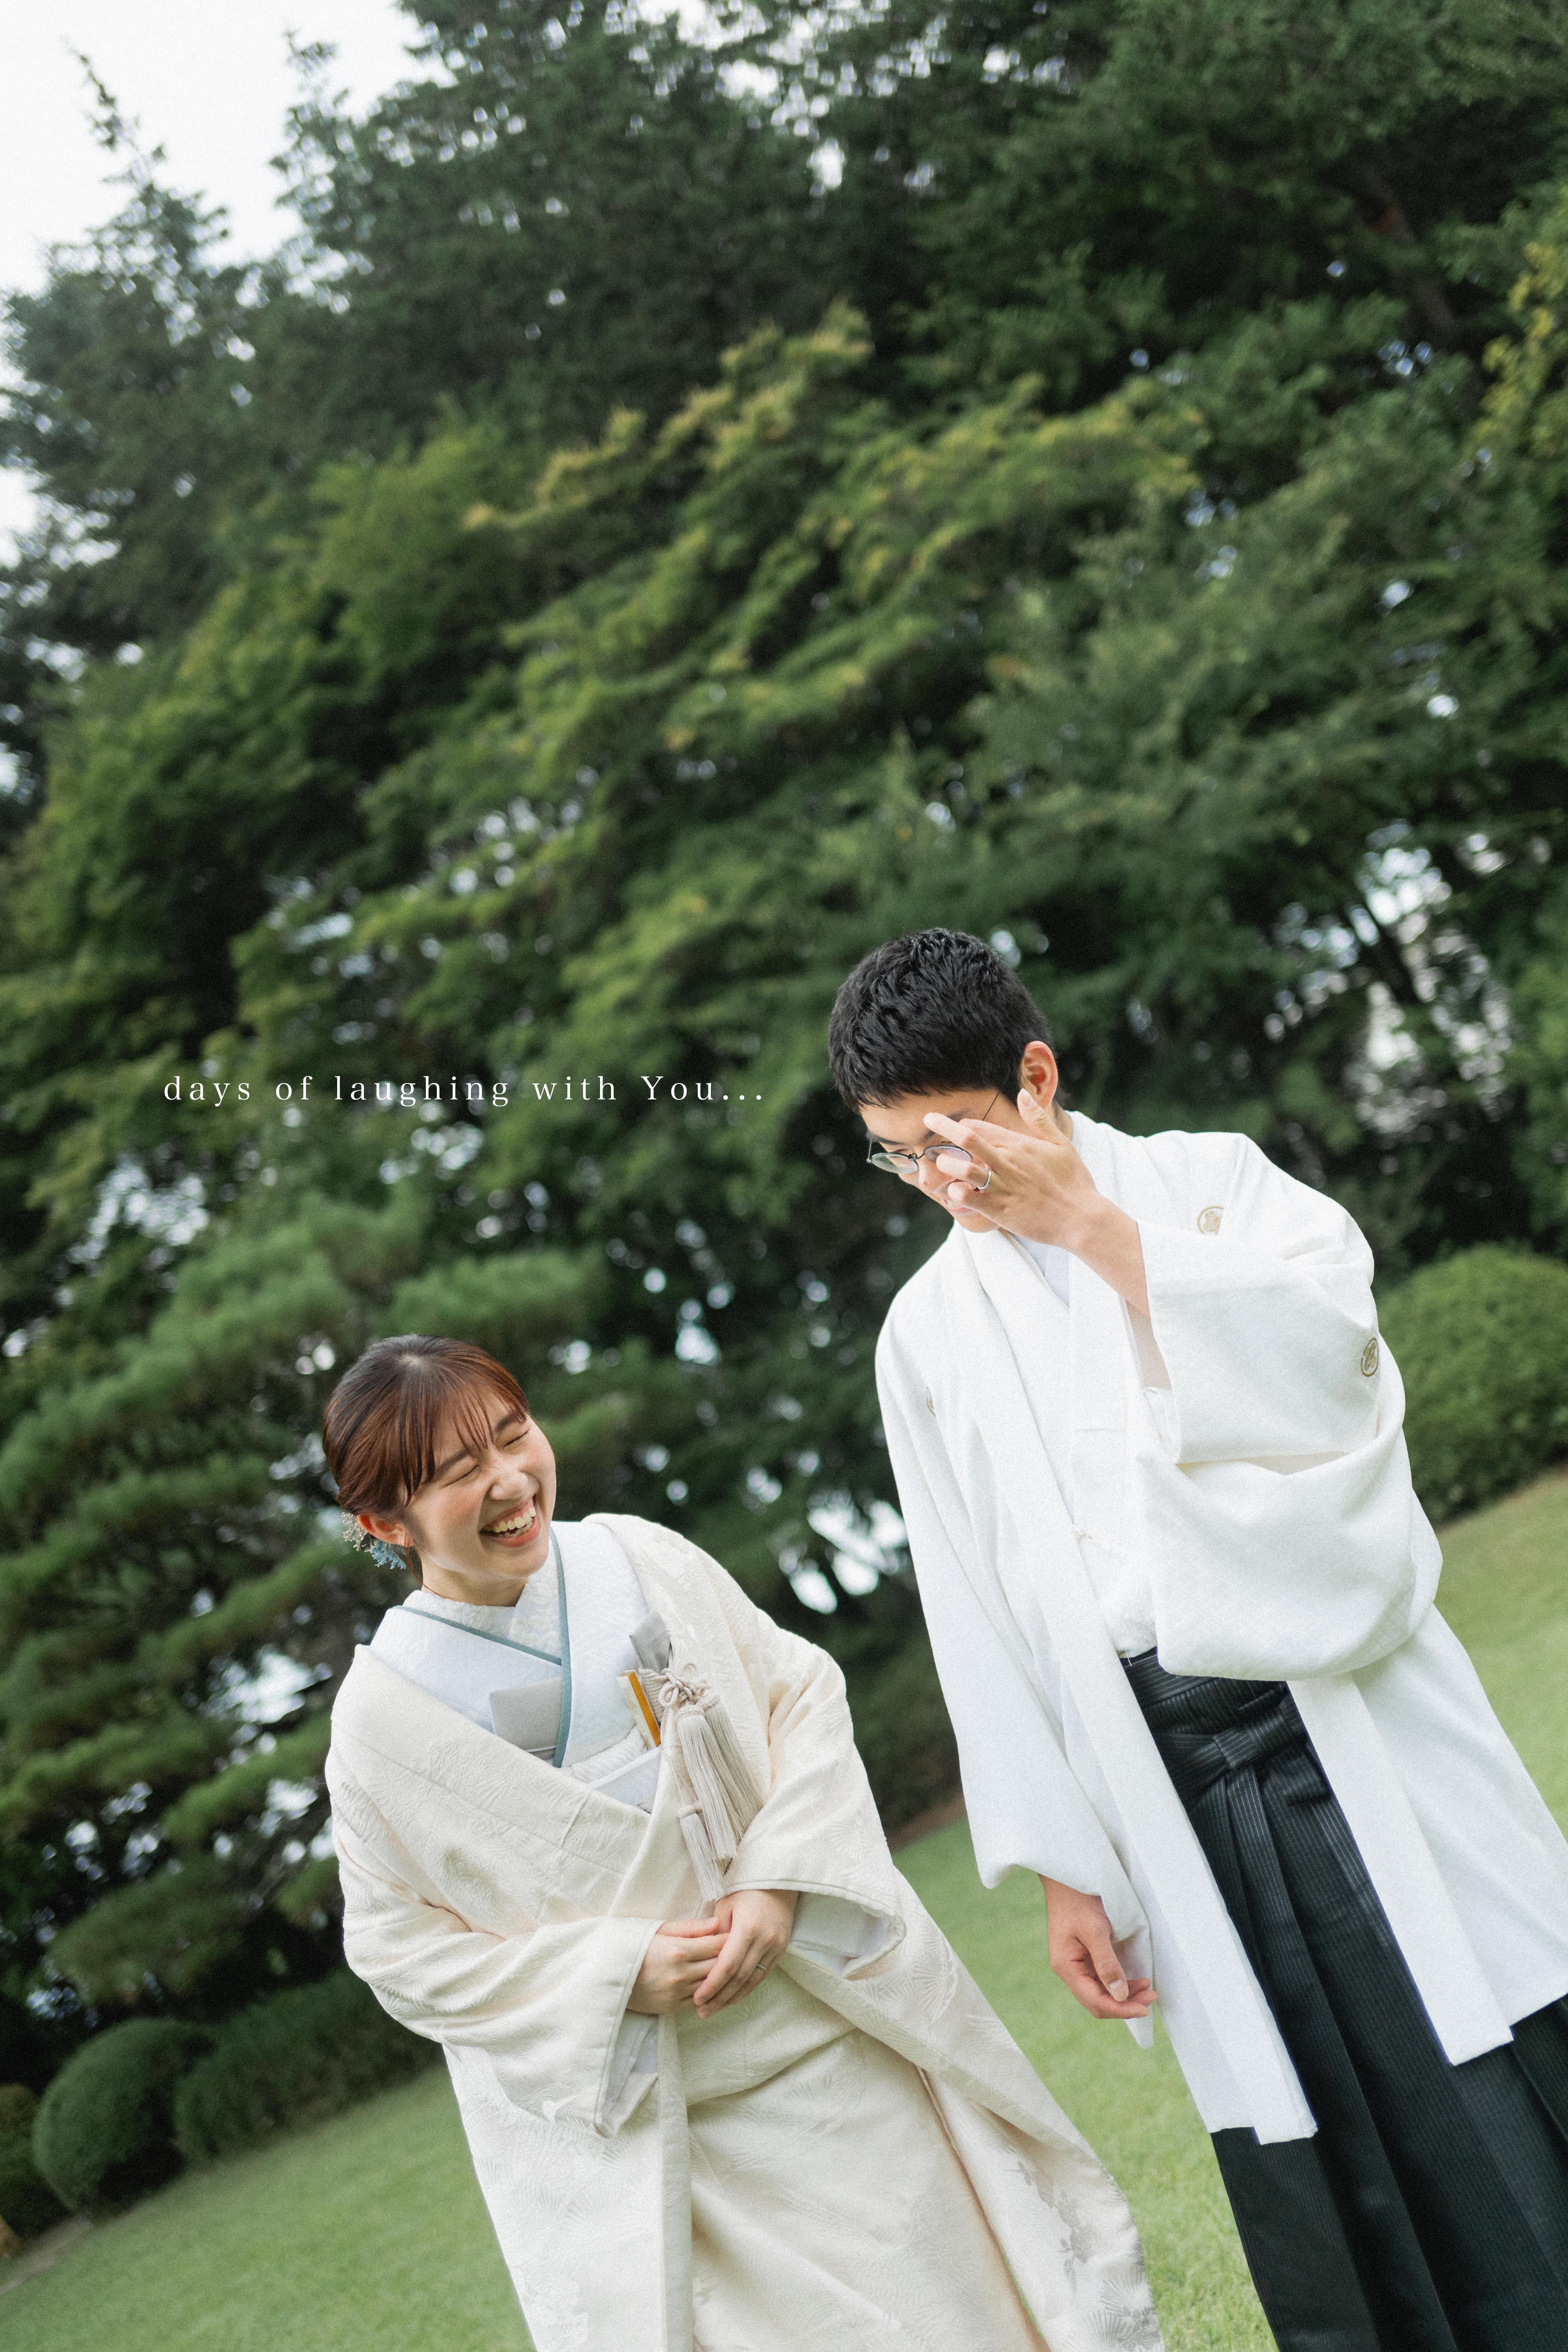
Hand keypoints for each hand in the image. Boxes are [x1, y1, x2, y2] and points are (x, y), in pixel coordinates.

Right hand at [627, 1918, 727, 2014]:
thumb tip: (717, 1923)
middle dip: (730, 1957)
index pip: (717, 1946)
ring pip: (712, 1985)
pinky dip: (710, 1993)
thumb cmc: (635, 1945)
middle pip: (719, 1966)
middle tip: (736, 1949)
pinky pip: (701, 2001)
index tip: (735, 1934)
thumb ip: (690, 1928)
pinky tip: (713, 1984)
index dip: (729, 1940)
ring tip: (728, 1966)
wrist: (609, 1974)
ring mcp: (677, 1994)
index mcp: (678, 1951)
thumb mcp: (660, 1929)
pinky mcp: (673, 2008)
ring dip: (722, 1976)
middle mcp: (681, 1974)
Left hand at [692, 1888, 797, 2019]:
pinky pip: (763, 1974)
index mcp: (748, 1927)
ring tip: (715, 2009)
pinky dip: (747, 1988)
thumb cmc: (746, 1888)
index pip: (728, 1965)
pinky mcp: (782, 1949)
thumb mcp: (725, 1904)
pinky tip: (734, 1997)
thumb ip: (715, 1934)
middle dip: (720, 1997)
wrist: (779, 1879)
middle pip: (740, 1978)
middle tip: (702, 2011)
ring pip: (753, 1980)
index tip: (697, 1998)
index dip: (712, 1985)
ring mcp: (776, 1946)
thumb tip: (704, 1959)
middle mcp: (765, 1940)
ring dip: (733, 1997)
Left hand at [925, 1094, 1148, 1314]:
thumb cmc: (1073, 1181)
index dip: (962, 1124)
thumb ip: (1038, 1119)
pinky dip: (955, 1192)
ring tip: (939, 1164)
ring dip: (947, 1163)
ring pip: (964, 1167)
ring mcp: (1003, 1186)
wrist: (1082, 1217)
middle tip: (926, 1119)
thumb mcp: (1061, 1144)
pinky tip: (952, 1192)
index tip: (950, 1125)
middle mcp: (1008, 1161)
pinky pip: (969, 1197)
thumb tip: (1022, 1093)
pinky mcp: (1000, 1210)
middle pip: (968, 1138)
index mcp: (1020, 1145)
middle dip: (943, 1126)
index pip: (982, 1127)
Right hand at [1040, 1877, 1154, 2020]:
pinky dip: (1119, 1982)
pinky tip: (1135, 1980)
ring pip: (1101, 1992)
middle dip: (1125, 2004)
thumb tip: (1121, 1995)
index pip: (1094, 2001)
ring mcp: (1076, 1965)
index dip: (1120, 2009)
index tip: (1144, 2008)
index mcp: (1066, 1967)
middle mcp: (1069, 1970)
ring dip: (1124, 1994)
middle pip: (1097, 2001)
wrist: (1067, 1878)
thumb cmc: (1078, 1901)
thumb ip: (1107, 1964)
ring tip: (1148, 1989)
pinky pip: (1102, 1979)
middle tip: (1151, 1997)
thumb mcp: (1095, 1931)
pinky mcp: (1084, 1957)